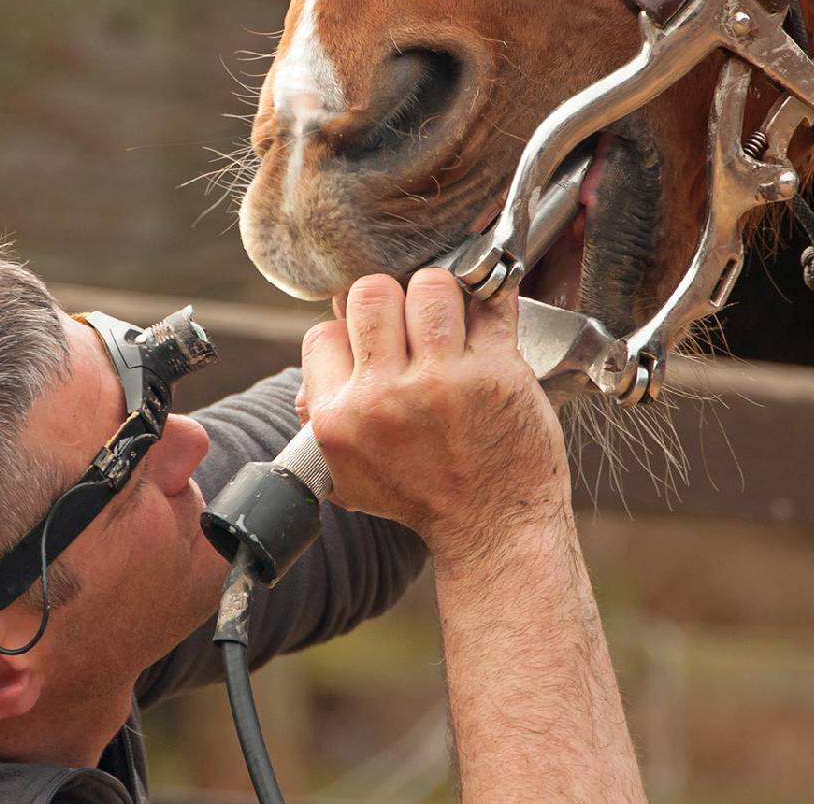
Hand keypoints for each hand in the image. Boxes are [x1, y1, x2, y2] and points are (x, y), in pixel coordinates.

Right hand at [297, 269, 568, 559]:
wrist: (493, 529)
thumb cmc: (423, 498)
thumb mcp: (347, 475)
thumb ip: (319, 416)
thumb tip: (321, 353)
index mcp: (337, 420)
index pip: (324, 333)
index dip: (350, 332)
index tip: (376, 344)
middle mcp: (383, 398)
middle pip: (371, 293)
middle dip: (391, 299)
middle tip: (412, 323)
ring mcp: (441, 381)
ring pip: (429, 285)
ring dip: (441, 294)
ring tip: (450, 319)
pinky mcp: (495, 371)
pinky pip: (489, 304)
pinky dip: (491, 298)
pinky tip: (488, 310)